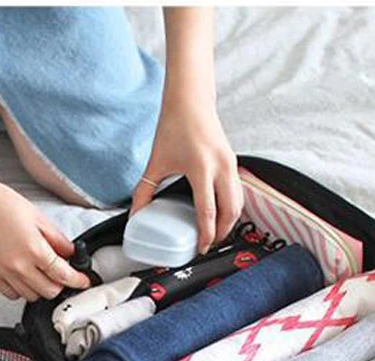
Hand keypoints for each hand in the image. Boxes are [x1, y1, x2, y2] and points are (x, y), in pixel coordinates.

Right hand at [0, 177, 89, 300]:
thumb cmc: (2, 204)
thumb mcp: (38, 218)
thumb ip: (57, 239)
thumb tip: (71, 254)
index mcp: (33, 249)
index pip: (63, 274)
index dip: (77, 280)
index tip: (83, 282)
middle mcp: (18, 265)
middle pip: (49, 291)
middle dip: (60, 285)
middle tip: (61, 275)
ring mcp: (3, 272)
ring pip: (31, 296)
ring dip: (41, 288)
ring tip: (41, 273)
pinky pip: (11, 294)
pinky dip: (22, 290)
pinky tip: (24, 276)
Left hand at [131, 100, 242, 254]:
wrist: (190, 100)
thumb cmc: (174, 125)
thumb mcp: (156, 161)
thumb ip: (144, 191)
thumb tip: (135, 214)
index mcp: (200, 168)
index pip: (207, 211)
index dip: (205, 234)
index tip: (201, 248)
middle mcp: (220, 167)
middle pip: (230, 212)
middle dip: (221, 233)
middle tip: (209, 245)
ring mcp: (230, 164)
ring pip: (238, 203)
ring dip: (230, 222)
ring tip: (216, 234)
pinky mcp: (233, 162)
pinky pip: (239, 192)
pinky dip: (233, 207)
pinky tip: (222, 215)